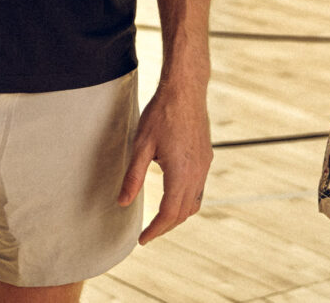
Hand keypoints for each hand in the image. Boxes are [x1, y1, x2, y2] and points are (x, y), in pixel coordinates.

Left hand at [118, 77, 211, 243]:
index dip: (155, 230)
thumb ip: (133, 176)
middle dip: (166, 227)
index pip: (169, 214)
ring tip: (160, 220)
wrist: (185, 90)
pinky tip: (175, 195)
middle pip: (184, 212)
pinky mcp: (206, 156)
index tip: (142, 239)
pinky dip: (187, 201)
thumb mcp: (141, 145)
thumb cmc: (161, 114)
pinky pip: (200, 188)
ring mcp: (204, 165)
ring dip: (178, 215)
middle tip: (148, 233)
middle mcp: (197, 172)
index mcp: (180, 173)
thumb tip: (123, 203)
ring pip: (195, 202)